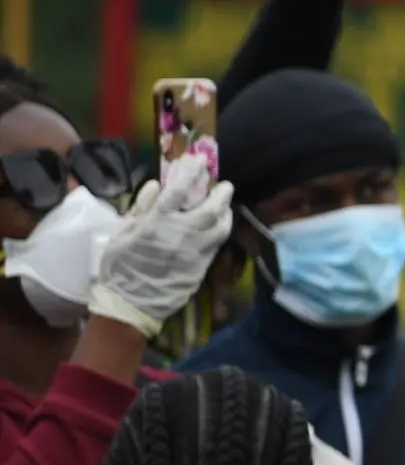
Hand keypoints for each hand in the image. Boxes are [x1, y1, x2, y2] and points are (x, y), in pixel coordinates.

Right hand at [88, 156, 234, 338]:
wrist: (130, 304)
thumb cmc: (120, 267)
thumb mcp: (121, 234)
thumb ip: (141, 208)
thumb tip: (156, 185)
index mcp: (157, 223)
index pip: (180, 189)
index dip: (191, 171)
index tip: (197, 160)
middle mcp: (181, 234)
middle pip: (211, 207)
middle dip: (220, 193)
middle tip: (223, 185)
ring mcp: (195, 251)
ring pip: (221, 226)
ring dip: (225, 212)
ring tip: (224, 205)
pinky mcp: (202, 266)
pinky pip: (217, 243)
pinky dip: (220, 230)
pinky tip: (218, 226)